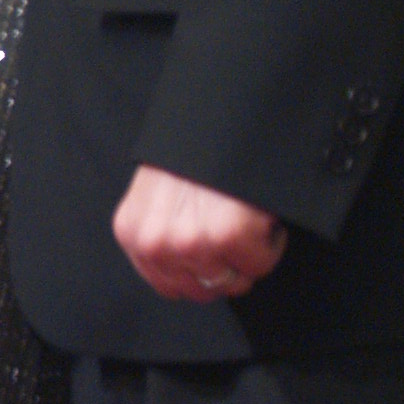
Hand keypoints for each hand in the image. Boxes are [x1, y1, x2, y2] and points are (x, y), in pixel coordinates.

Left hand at [112, 165, 286, 302]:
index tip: (216, 245)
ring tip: (247, 215)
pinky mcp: (227, 235)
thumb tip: (187, 267)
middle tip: (235, 226)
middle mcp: (154, 243)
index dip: (202, 270)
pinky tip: (260, 212)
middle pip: (204, 289)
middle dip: (228, 265)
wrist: (222, 113)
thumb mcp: (158, 194)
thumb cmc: (196, 153)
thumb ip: (163, 232)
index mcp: (133, 233)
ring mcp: (189, 241)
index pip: (170, 286)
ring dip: (251, 253)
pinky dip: (271, 241)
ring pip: (235, 280)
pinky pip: (260, 263)